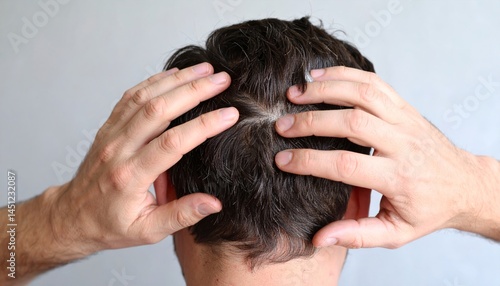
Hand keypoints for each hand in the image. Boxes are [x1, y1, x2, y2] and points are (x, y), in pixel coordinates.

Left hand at [51, 63, 238, 251]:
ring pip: (145, 96)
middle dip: (194, 90)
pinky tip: (175, 73)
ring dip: (177, 79)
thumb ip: (181, 215)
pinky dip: (155, 81)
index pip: (173, 143)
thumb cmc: (111, 225)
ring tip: (205, 69)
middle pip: (159, 110)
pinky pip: (131, 96)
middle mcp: (119, 149)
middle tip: (222, 80)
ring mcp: (111, 134)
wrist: (73, 216)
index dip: (204, 125)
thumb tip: (214, 204)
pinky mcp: (109, 127)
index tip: (229, 114)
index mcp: (131, 176)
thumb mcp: (147, 231)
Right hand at [274, 66, 499, 248]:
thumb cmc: (429, 209)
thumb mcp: (397, 232)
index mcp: (398, 177)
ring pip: (363, 94)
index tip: (282, 160)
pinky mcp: (405, 107)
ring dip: (326, 89)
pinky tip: (320, 76)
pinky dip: (345, 75)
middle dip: (311, 121)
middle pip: (352, 123)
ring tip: (295, 93)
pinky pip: (374, 83)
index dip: (310, 162)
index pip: (347, 165)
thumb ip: (358, 236)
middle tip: (282, 125)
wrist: (466, 185)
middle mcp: (403, 143)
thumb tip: (320, 239)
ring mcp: (405, 120)